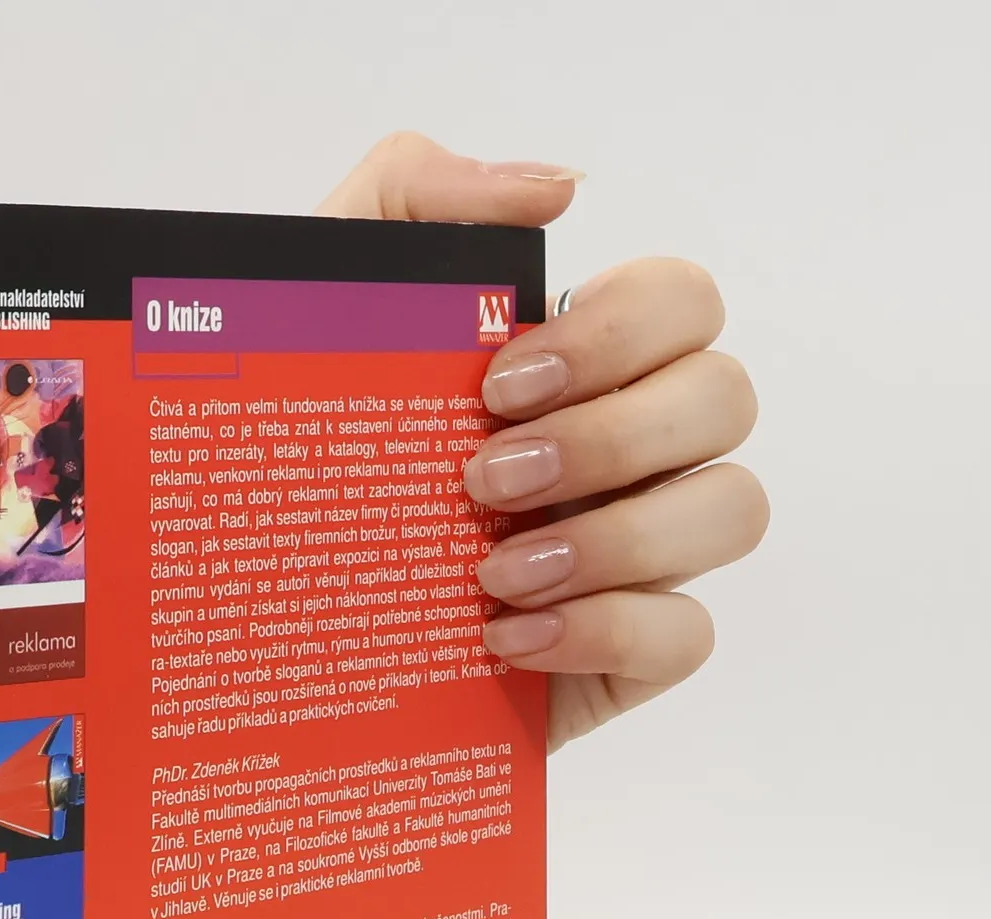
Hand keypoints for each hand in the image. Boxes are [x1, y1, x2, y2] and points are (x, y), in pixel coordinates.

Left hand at [319, 134, 767, 749]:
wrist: (258, 635)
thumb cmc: (300, 473)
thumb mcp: (312, 317)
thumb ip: (405, 201)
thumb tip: (552, 189)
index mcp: (575, 370)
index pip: (681, 302)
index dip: (618, 330)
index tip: (499, 384)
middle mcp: (626, 453)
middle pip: (724, 398)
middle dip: (610, 437)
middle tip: (484, 482)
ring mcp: (637, 556)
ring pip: (732, 511)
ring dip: (619, 538)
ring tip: (494, 574)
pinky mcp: (625, 657)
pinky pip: (686, 634)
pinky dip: (602, 632)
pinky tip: (507, 640)